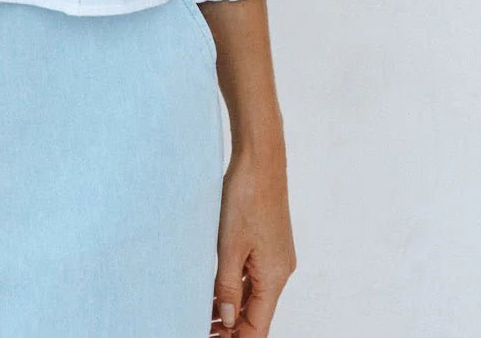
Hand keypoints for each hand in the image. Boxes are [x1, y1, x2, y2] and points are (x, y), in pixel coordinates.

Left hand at [207, 142, 295, 335]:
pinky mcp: (269, 242)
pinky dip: (236, 285)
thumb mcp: (230, 245)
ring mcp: (276, 256)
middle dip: (231, 326)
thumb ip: (228, 285)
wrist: (260, 158)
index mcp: (275, 277)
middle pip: (256, 313)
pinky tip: (215, 287)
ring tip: (202, 313)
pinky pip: (253, 274)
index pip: (257, 326)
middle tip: (200, 327)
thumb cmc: (246, 197)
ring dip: (231, 306)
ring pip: (254, 293)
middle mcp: (280, 271)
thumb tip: (228, 320)